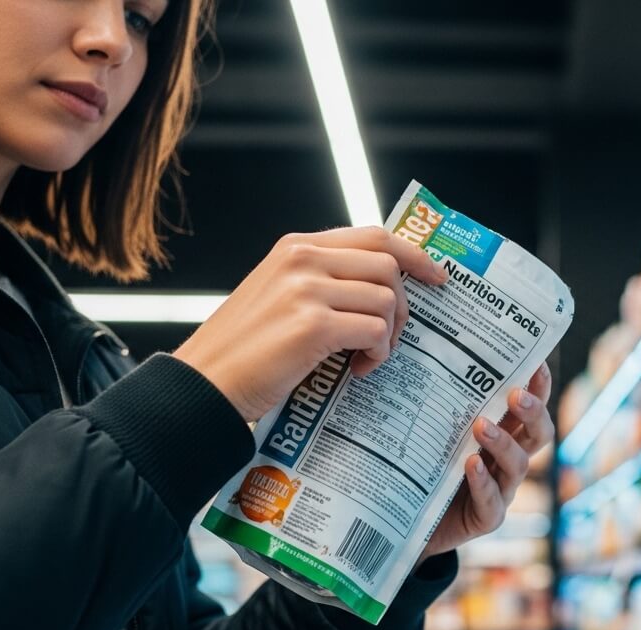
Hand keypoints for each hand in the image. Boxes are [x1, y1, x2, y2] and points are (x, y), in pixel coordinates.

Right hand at [173, 227, 448, 421]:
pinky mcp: (312, 325)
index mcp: (296, 247)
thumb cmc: (243, 351)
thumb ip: (321, 281)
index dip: (413, 255)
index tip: (436, 277)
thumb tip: (378, 288)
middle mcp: (301, 259)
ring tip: (368, 357)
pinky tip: (357, 370)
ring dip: (389, 334)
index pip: (373, 235)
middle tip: (390, 336)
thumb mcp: (278, 296)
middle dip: (403, 304)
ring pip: (386, 298)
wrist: (204, 384)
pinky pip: (375, 330)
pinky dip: (378, 354)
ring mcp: (307, 289)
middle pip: (388, 264)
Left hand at [419, 364, 553, 564]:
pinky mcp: (485, 518)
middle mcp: (506, 460)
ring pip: (518, 465)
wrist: (403, 521)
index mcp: (501, 434)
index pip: (528, 407)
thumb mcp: (429, 430)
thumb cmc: (418, 466)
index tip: (537, 363)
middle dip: (533, 412)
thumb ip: (434, 400)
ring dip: (503, 443)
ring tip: (481, 426)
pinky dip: (484, 483)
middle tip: (516, 395)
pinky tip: (472, 466)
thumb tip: (418, 347)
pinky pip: (493, 502)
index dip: (539, 387)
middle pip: (538, 434)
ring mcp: (501, 490)